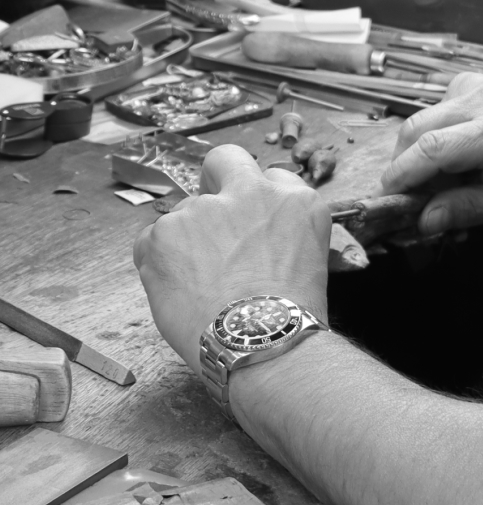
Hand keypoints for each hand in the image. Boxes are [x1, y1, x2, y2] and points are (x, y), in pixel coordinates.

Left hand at [133, 144, 330, 373]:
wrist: (262, 344)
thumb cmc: (290, 319)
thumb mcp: (309, 262)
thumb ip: (279, 235)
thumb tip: (251, 243)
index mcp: (296, 202)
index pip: (274, 180)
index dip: (260, 203)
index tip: (254, 225)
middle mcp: (253, 193)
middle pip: (226, 160)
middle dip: (216, 177)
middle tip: (213, 216)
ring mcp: (204, 209)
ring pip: (184, 213)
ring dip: (187, 241)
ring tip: (200, 287)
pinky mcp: (163, 232)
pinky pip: (152, 241)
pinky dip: (160, 264)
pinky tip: (180, 293)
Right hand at [381, 71, 482, 233]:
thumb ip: (468, 209)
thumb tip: (425, 220)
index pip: (429, 148)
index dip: (401, 175)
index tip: (389, 197)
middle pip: (415, 129)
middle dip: (403, 165)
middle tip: (413, 195)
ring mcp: (478, 85)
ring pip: (424, 118)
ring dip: (420, 150)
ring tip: (443, 179)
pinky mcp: (475, 81)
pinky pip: (439, 108)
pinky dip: (436, 133)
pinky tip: (457, 154)